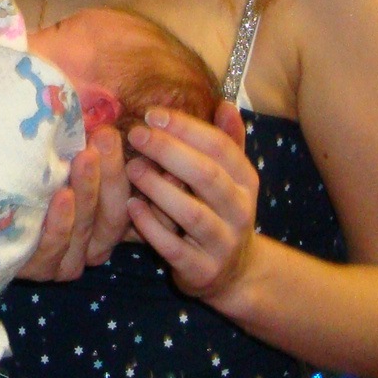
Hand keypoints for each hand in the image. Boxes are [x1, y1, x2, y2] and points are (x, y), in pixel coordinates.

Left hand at [15, 125, 132, 281]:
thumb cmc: (22, 162)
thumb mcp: (56, 141)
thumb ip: (82, 129)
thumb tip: (104, 102)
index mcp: (100, 216)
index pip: (123, 198)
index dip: (121, 168)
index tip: (110, 132)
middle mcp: (87, 243)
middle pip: (111, 218)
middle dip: (109, 176)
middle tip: (102, 138)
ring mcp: (62, 260)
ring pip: (84, 234)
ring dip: (87, 195)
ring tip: (82, 160)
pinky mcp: (34, 270)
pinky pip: (52, 254)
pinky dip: (58, 227)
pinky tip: (59, 198)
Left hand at [123, 105, 259, 301]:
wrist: (233, 273)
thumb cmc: (221, 211)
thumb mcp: (231, 178)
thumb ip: (227, 142)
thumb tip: (225, 104)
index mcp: (246, 182)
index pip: (220, 147)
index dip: (186, 128)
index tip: (153, 114)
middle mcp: (240, 211)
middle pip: (207, 175)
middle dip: (169, 151)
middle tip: (136, 135)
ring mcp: (223, 244)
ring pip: (192, 214)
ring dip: (159, 188)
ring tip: (132, 168)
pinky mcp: (202, 271)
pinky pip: (174, 248)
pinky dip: (151, 227)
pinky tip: (131, 207)